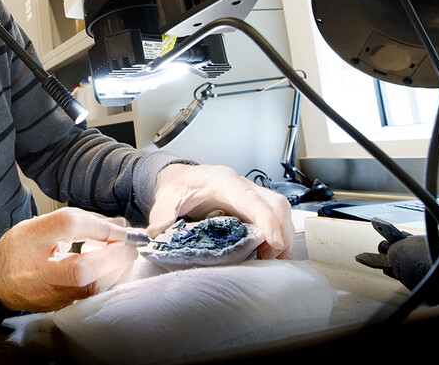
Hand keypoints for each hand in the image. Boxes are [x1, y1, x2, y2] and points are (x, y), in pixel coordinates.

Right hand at [0, 207, 137, 311]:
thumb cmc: (20, 248)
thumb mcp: (42, 225)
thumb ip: (81, 222)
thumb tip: (118, 225)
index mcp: (28, 241)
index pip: (67, 226)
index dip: (98, 225)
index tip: (118, 227)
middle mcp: (36, 271)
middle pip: (80, 268)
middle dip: (113, 255)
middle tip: (130, 244)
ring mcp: (47, 293)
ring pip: (89, 288)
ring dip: (115, 269)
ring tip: (124, 254)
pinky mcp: (59, 306)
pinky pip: (90, 295)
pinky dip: (107, 279)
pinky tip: (112, 268)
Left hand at [147, 164, 293, 259]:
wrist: (180, 179)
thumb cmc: (177, 187)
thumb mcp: (166, 200)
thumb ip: (162, 217)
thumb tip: (155, 235)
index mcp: (222, 180)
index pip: (251, 199)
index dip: (266, 219)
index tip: (273, 242)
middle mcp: (242, 184)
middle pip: (274, 203)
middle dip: (282, 232)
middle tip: (274, 259)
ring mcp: (250, 194)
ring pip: (280, 209)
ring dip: (283, 235)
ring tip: (274, 260)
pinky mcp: (253, 205)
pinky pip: (274, 216)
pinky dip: (278, 234)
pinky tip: (269, 253)